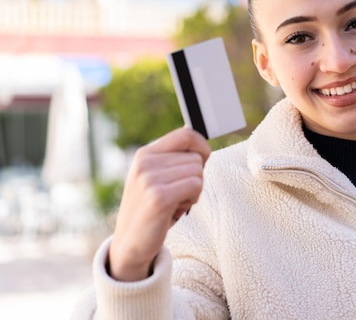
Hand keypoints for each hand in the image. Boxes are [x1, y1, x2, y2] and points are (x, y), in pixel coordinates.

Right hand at [108, 127, 210, 281]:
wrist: (129, 244)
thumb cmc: (151, 210)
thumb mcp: (157, 178)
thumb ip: (175, 160)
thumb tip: (202, 144)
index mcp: (145, 154)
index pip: (186, 134)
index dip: (202, 147)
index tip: (202, 162)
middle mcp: (145, 162)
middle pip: (196, 158)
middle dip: (195, 178)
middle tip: (177, 195)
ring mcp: (150, 178)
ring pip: (198, 172)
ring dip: (193, 191)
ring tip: (174, 203)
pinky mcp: (159, 196)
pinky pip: (196, 185)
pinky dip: (192, 200)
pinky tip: (174, 211)